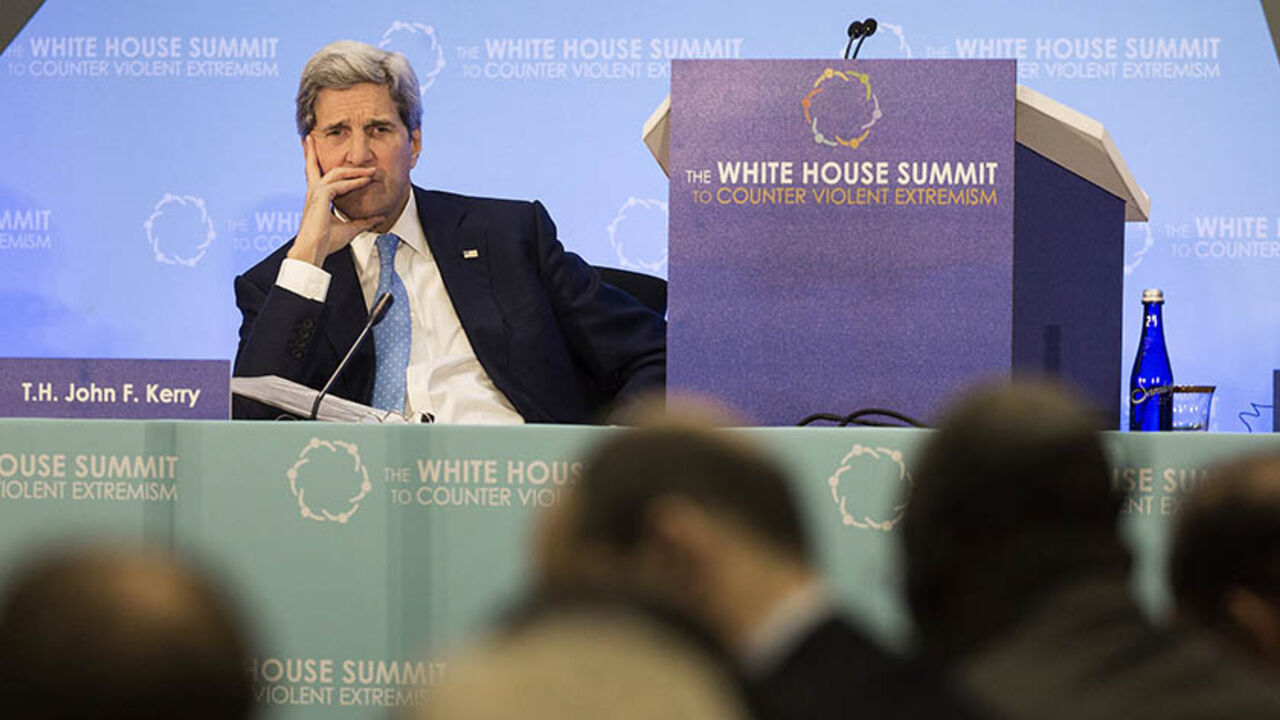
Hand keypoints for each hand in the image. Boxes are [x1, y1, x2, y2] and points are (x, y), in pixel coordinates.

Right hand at [287, 135, 385, 266]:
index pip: (318, 177)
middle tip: (312, 137)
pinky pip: (340, 185)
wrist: (313, 251)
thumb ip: (364, 221)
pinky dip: (354, 182)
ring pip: (335, 173)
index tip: (337, 163)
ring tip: (370, 170)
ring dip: (354, 170)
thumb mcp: (350, 229)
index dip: (328, 169)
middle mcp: (313, 193)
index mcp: (316, 199)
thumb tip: (379, 218)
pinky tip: (365, 181)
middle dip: (313, 152)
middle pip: (313, 166)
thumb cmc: (326, 242)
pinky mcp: (321, 196)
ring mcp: (315, 193)